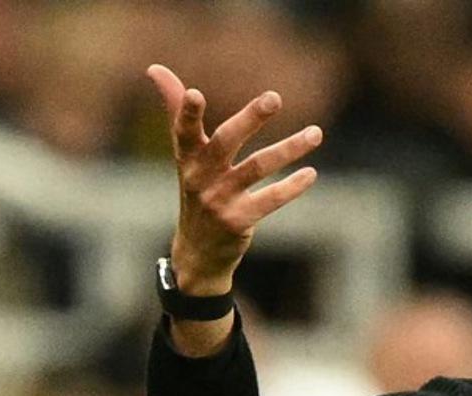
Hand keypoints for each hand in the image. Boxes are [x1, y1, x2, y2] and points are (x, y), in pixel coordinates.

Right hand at [146, 64, 321, 294]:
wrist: (198, 251)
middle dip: (250, 118)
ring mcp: (220, 200)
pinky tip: (310, 173)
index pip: (184, 131)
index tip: (195, 94)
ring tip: (316, 133)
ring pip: (258, 167)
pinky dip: (292, 186)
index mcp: (188, 158)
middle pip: (227, 142)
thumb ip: (176, 112)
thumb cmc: (197, 191)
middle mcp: (201, 177)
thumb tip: (155, 68)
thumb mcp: (185, 155)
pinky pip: (270, 199)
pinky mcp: (239, 220)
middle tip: (274, 97)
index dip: (187, 113)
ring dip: (289, 149)